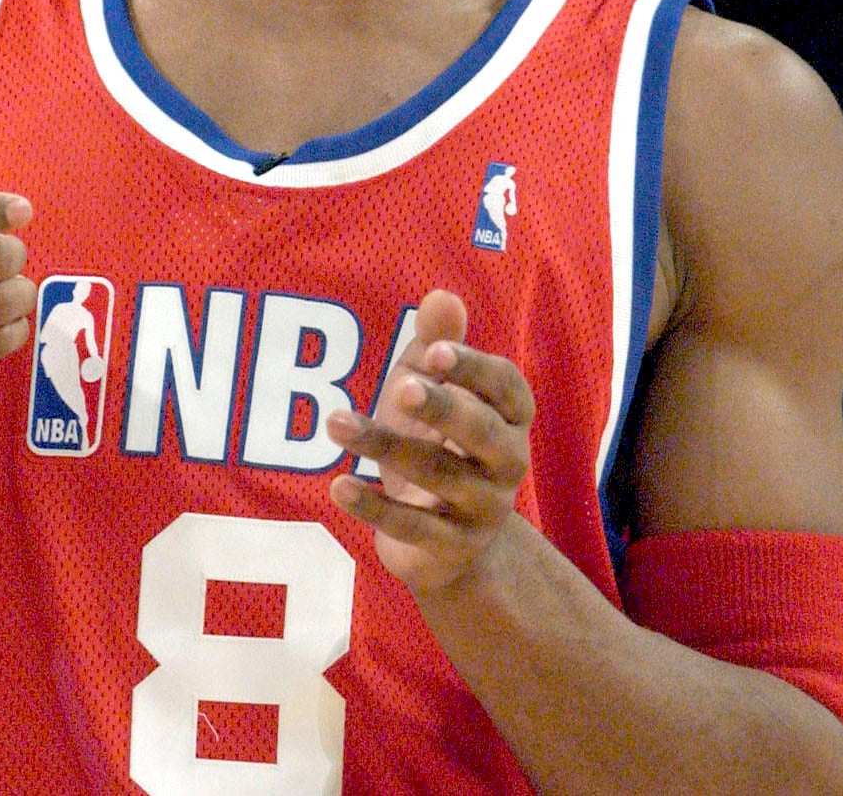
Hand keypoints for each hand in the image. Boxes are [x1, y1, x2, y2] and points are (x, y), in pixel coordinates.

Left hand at [324, 290, 534, 595]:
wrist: (446, 542)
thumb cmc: (437, 443)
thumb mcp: (430, 390)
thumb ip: (436, 344)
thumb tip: (442, 295)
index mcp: (508, 418)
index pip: (506, 388)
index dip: (473, 370)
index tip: (433, 352)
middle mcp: (507, 464)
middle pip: (483, 434)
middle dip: (444, 408)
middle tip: (401, 388)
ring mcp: (481, 509)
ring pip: (438, 476)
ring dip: (385, 446)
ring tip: (335, 421)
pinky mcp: (448, 547)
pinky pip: (412, 527)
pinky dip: (373, 507)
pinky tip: (337, 485)